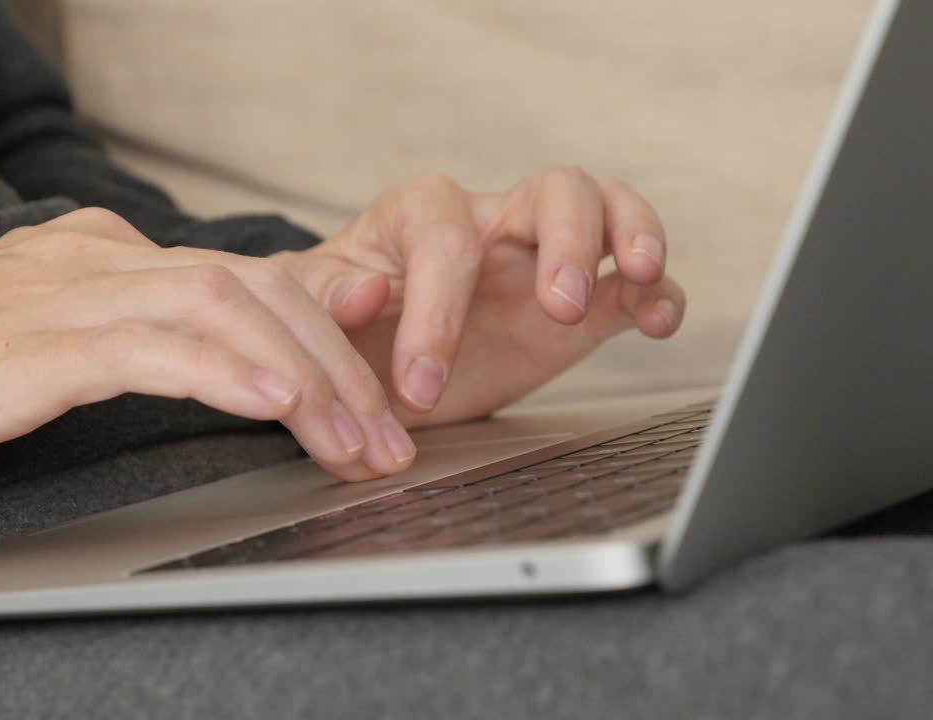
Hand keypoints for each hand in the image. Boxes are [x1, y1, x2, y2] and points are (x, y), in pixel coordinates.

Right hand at [0, 208, 416, 484]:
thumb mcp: (45, 342)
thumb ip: (124, 335)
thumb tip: (204, 359)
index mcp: (104, 258)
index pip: (240, 280)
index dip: (320, 335)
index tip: (369, 398)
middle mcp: (97, 260)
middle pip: (250, 290)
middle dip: (335, 367)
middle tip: (385, 441)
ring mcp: (65, 293)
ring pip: (218, 309)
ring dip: (301, 377)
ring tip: (353, 441)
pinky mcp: (31, 342)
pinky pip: (147, 346)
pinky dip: (220, 369)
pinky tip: (272, 402)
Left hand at [274, 170, 685, 427]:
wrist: (366, 358)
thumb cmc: (339, 323)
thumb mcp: (310, 310)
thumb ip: (327, 298)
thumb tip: (366, 293)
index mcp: (418, 215)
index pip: (444, 239)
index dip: (436, 310)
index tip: (419, 385)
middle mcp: (490, 222)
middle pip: (552, 190)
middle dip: (566, 239)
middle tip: (556, 304)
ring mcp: (542, 259)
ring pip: (606, 211)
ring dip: (629, 236)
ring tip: (635, 277)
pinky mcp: (579, 307)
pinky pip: (631, 284)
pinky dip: (656, 293)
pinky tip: (659, 318)